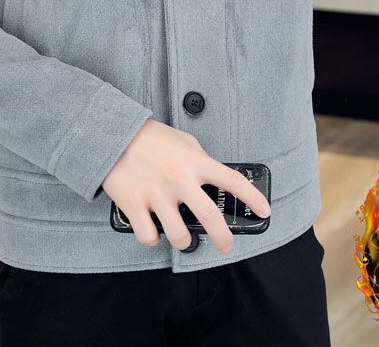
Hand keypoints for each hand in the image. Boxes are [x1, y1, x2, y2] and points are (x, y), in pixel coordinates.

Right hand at [102, 118, 271, 252]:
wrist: (113, 133)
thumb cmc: (151, 137)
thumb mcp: (183, 141)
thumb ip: (199, 159)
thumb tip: (212, 177)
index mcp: (195, 162)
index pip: (233, 181)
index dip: (253, 198)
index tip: (265, 211)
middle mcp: (179, 180)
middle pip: (210, 218)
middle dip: (224, 239)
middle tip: (226, 245)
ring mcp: (157, 194)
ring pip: (180, 236)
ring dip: (184, 241)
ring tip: (182, 236)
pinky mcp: (135, 205)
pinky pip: (149, 237)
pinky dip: (152, 238)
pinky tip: (152, 229)